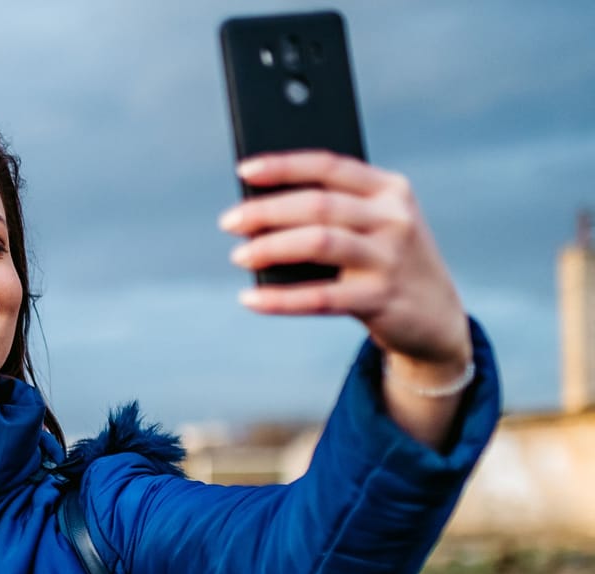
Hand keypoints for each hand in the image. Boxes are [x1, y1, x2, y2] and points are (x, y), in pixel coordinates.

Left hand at [219, 151, 471, 372]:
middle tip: (229, 221)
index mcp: (390, 190)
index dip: (284, 165)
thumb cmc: (386, 261)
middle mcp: (394, 219)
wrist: (436, 316)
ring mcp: (390, 259)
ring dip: (270, 247)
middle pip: (318, 205)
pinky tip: (250, 298)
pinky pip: (320, 297)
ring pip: (318, 242)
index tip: (245, 170)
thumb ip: (333, 211)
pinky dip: (279, 299)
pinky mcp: (381, 299)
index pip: (330, 166)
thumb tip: (258, 212)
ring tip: (239, 255)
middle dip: (266, 211)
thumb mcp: (374, 226)